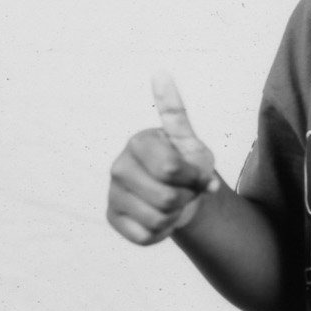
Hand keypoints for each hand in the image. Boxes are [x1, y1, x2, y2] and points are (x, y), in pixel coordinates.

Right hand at [107, 74, 219, 244]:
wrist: (179, 197)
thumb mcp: (192, 145)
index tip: (198, 175)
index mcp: (139, 141)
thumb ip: (178, 117)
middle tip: (184, 191)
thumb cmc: (187, 167)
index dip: (194, 178)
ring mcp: (112, 192)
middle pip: (165, 197)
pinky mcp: (112, 218)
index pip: (172, 168)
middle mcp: (119, 165)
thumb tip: (160, 73)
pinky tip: (159, 219)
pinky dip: (162, 233)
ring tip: (173, 204)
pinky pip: (146, 236)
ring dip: (175, 217)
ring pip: (157, 219)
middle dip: (186, 199)